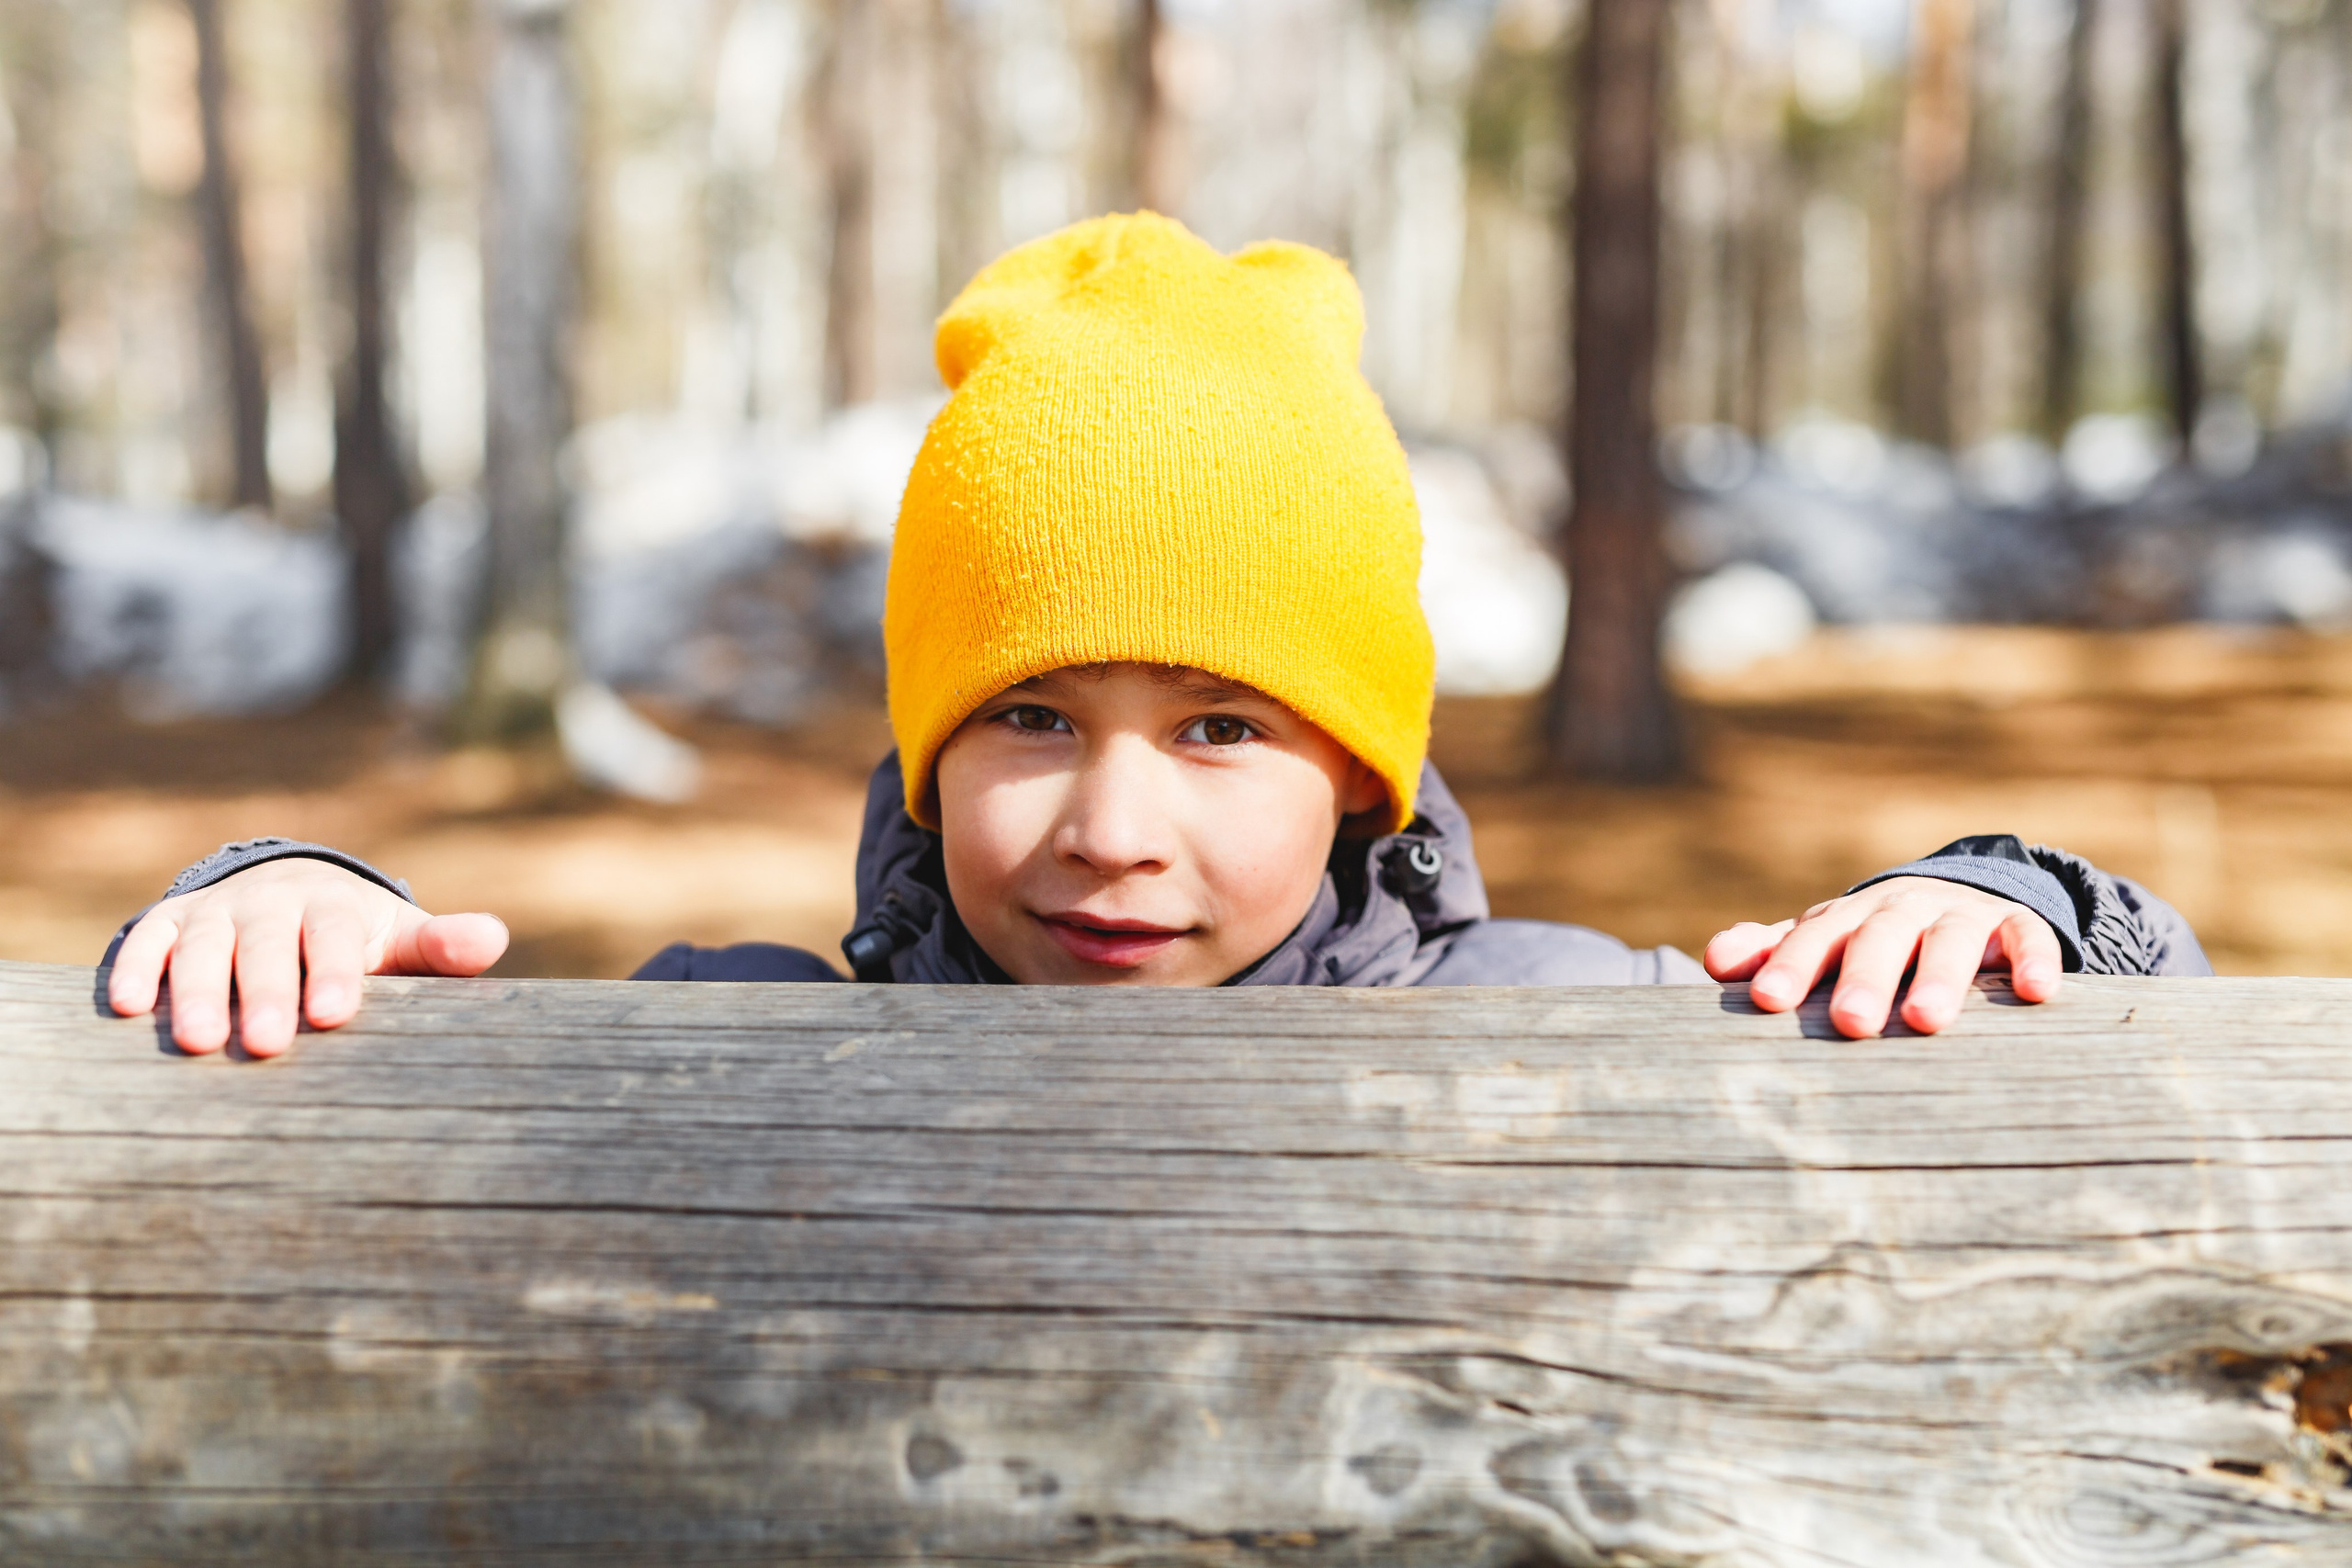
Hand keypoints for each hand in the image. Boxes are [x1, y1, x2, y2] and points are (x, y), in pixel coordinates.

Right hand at [107, 859, 508, 1056]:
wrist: (287, 894)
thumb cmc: (354, 938)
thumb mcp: (399, 939)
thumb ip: (441, 946)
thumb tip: (493, 941)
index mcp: (330, 906)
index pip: (332, 935)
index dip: (333, 971)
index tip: (334, 1014)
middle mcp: (269, 903)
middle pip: (265, 944)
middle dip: (263, 992)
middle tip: (264, 1043)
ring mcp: (216, 913)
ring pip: (202, 948)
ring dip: (194, 991)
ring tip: (195, 1041)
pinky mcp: (169, 925)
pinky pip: (147, 941)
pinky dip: (135, 969)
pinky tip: (123, 1007)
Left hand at [1703, 876, 2061, 1037]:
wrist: (1949, 900)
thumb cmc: (1868, 941)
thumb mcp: (1822, 942)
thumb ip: (1771, 952)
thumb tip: (1712, 961)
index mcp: (1846, 919)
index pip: (1814, 939)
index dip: (1791, 967)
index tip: (1768, 1002)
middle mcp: (1900, 911)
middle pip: (1879, 939)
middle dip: (1864, 978)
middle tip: (1851, 1023)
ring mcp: (1959, 915)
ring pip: (1949, 940)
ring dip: (1940, 978)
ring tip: (1925, 1021)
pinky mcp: (2013, 925)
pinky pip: (2026, 937)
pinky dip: (2033, 960)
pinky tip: (2037, 992)